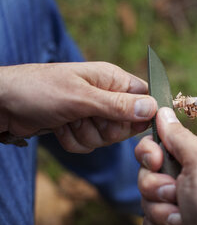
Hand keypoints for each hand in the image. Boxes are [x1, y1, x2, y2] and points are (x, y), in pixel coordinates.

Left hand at [0, 62, 156, 152]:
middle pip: (128, 123)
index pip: (144, 98)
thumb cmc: (39, 91)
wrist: (3, 104)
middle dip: (105, 128)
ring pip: (107, 138)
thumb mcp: (81, 97)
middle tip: (85, 117)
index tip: (124, 122)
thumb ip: (117, 105)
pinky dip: (74, 141)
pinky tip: (60, 127)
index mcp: (112, 79)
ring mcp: (93, 113)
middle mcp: (106, 95)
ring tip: (68, 120)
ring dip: (86, 135)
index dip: (140, 114)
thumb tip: (153, 108)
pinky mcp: (81, 127)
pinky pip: (90, 144)